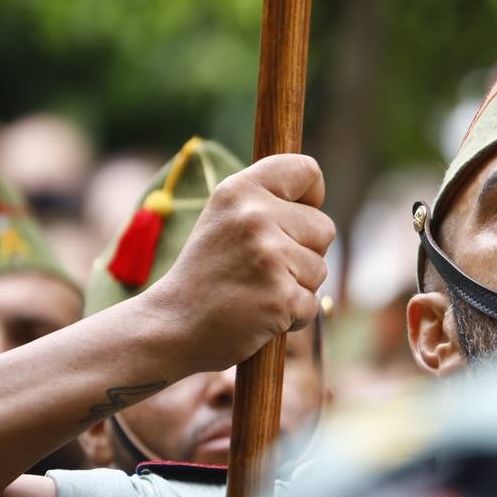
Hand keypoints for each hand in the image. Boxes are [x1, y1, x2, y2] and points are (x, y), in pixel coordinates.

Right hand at [144, 154, 335, 374]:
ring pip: (320, 268)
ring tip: (255, 290)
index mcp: (240, 190)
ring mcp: (270, 257)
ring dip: (296, 286)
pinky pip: (311, 303)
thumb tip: (315, 196)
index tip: (292, 215)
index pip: (307, 170)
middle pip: (324, 227)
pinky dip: (292, 316)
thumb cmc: (208, 272)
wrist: (172, 326)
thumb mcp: (225, 218)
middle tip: (260, 267)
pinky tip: (259, 314)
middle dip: (304, 251)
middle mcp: (255, 217)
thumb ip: (266, 200)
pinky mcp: (281, 297)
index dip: (310, 195)